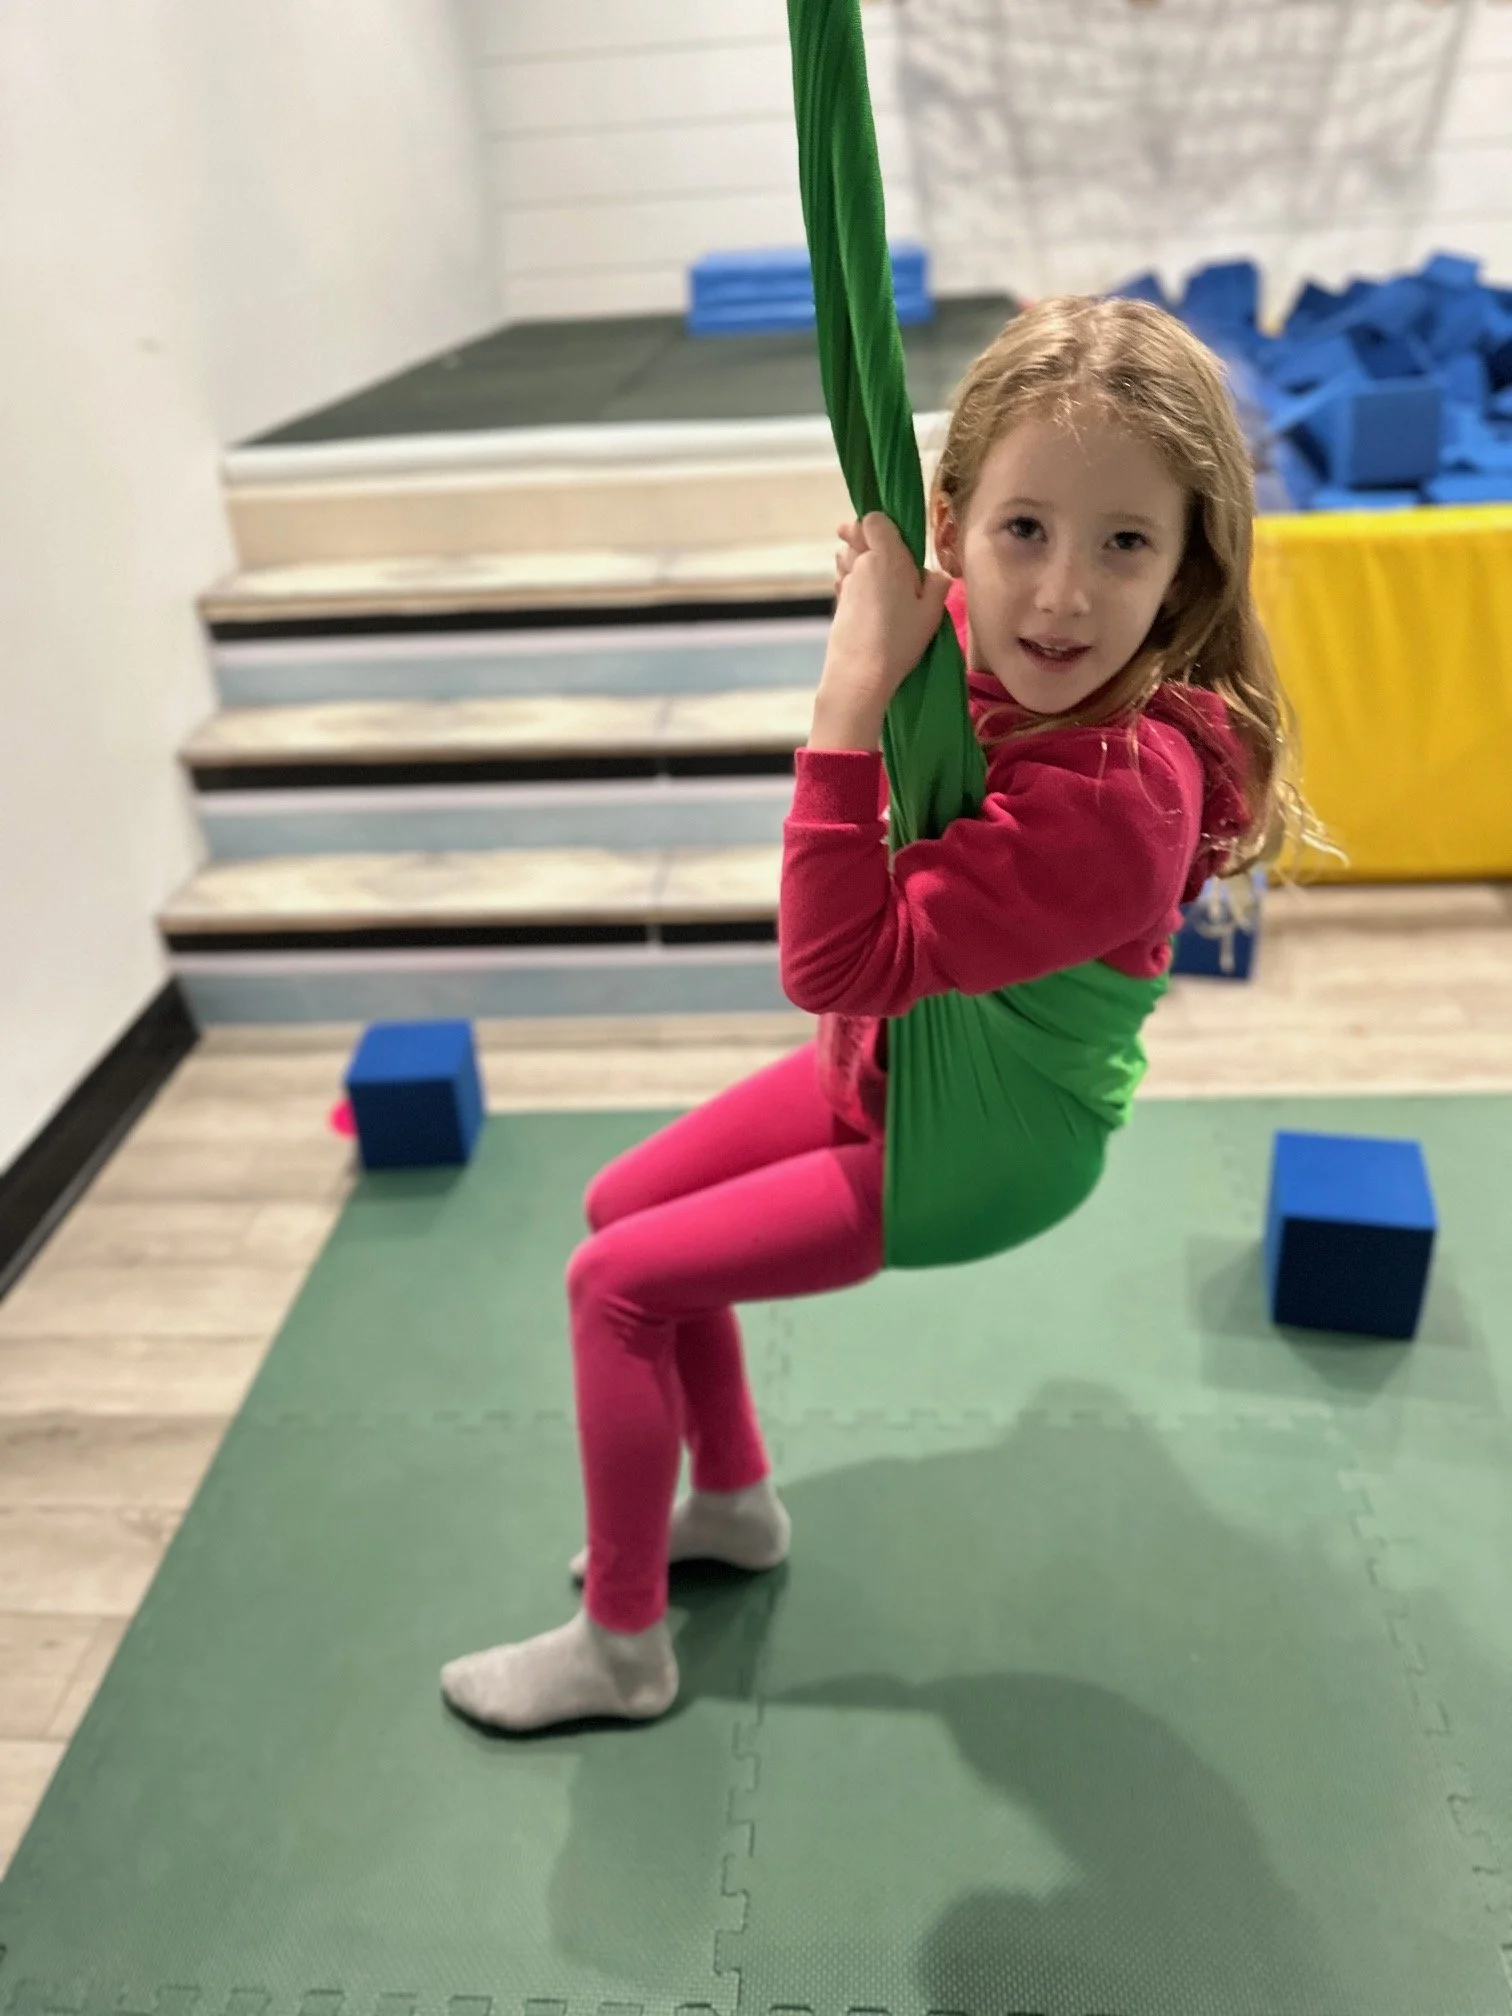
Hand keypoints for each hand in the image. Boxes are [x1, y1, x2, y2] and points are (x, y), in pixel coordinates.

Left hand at [823, 513, 952, 711]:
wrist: (861, 673)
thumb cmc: (899, 641)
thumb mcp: (930, 613)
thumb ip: (936, 586)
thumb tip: (935, 574)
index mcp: (886, 557)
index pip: (873, 519)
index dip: (882, 523)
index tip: (894, 538)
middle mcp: (861, 564)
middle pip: (856, 535)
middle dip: (868, 539)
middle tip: (886, 556)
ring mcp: (846, 583)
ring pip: (847, 556)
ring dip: (858, 559)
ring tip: (877, 577)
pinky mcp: (838, 602)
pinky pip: (844, 579)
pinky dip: (853, 581)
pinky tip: (868, 599)